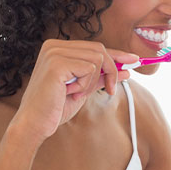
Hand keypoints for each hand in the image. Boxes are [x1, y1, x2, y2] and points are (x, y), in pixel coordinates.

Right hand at [9, 39, 138, 144]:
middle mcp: (54, 45)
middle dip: (111, 70)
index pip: (95, 47)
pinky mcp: (57, 63)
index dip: (117, 54)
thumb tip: (127, 69)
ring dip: (94, 81)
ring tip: (78, 94)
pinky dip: (86, 85)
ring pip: (97, 58)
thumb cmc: (55, 107)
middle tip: (110, 90)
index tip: (135, 59)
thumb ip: (102, 76)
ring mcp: (54, 52)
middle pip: (100, 49)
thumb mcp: (84, 88)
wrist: (35, 124)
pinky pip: (89, 68)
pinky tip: (71, 93)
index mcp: (57, 48)